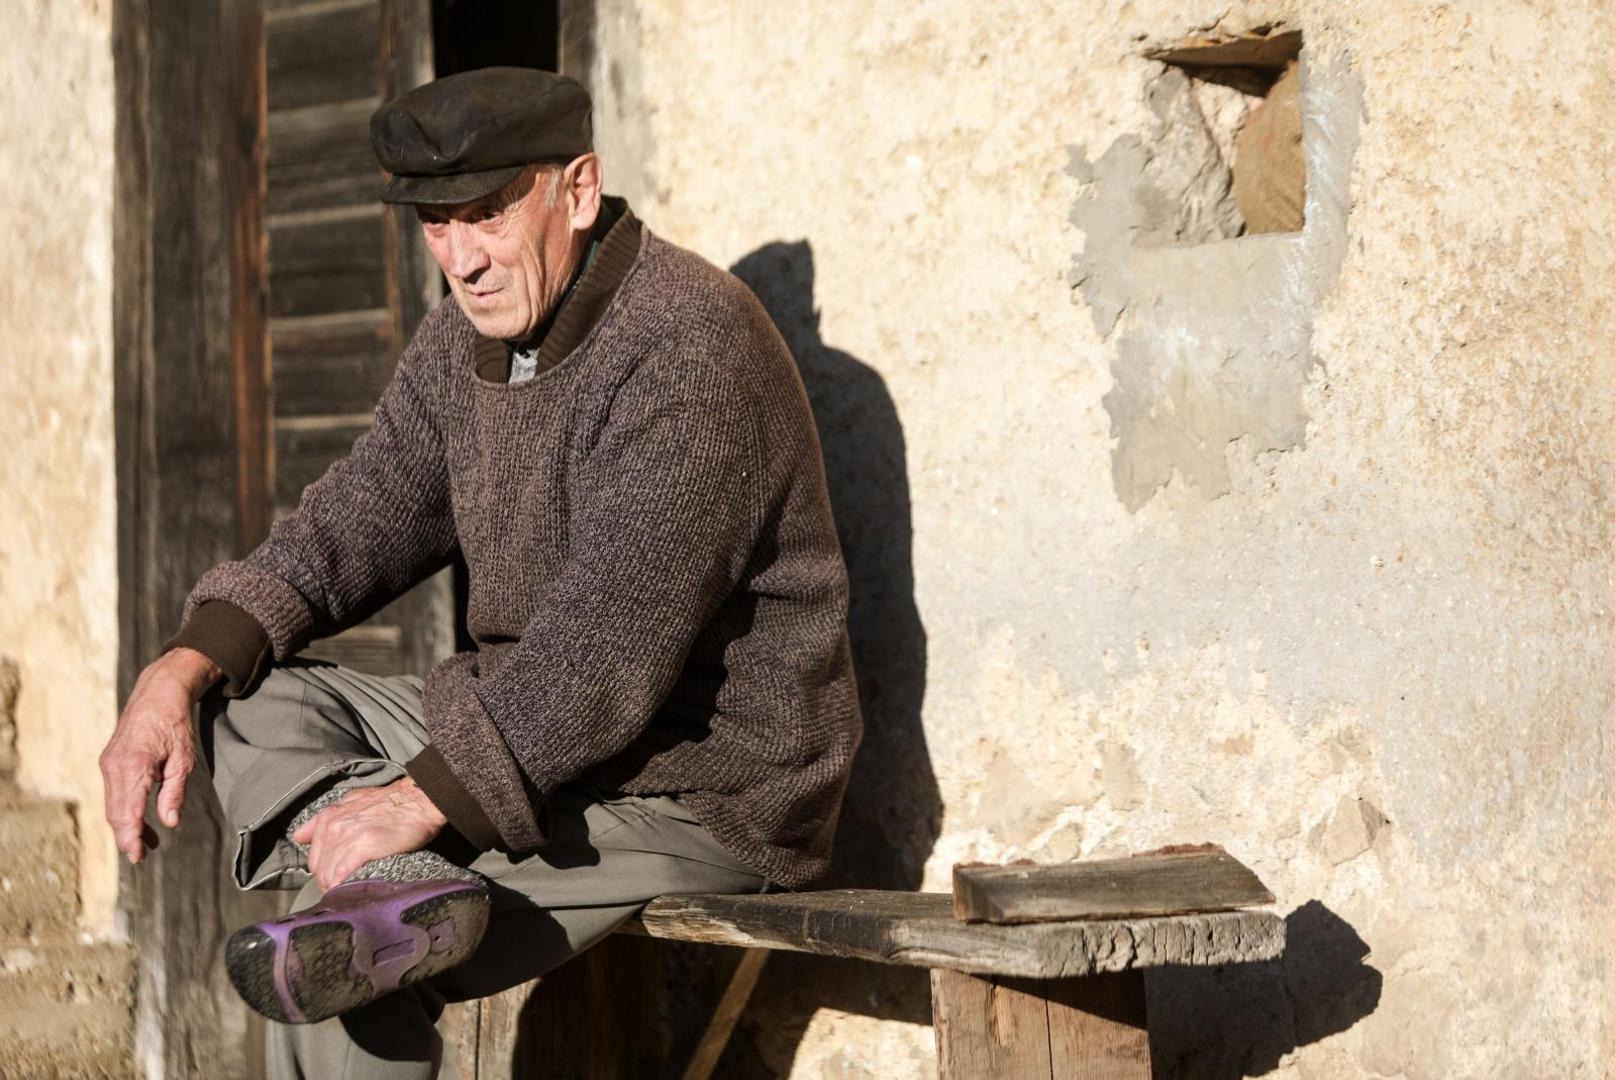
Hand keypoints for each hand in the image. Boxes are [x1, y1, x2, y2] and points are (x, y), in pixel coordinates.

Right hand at [99, 647, 220, 863]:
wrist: (158, 693)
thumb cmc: (176, 724)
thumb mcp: (183, 759)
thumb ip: (174, 792)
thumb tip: (169, 822)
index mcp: (134, 767)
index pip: (128, 812)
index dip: (131, 838)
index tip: (137, 857)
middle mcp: (114, 767)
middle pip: (116, 813)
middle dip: (127, 836)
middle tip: (142, 856)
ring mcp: (108, 763)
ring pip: (113, 804)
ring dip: (127, 825)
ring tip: (148, 842)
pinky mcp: (109, 761)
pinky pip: (114, 792)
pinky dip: (124, 809)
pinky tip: (141, 819)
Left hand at [292, 778, 447, 890]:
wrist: (420, 799)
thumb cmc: (392, 803)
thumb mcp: (353, 802)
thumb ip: (325, 819)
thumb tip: (299, 836)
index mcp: (330, 817)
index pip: (313, 856)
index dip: (323, 871)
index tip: (334, 879)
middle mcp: (335, 825)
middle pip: (320, 868)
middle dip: (328, 883)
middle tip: (344, 890)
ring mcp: (349, 835)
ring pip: (329, 873)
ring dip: (337, 888)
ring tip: (350, 895)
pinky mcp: (365, 845)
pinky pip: (343, 873)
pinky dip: (345, 885)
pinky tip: (353, 890)